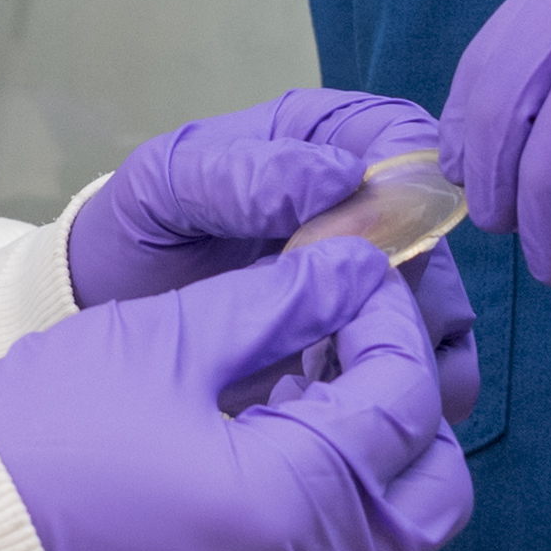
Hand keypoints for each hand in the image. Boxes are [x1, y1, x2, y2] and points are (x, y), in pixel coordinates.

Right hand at [0, 242, 472, 550]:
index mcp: (303, 504)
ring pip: (404, 545)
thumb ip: (277, 301)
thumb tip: (353, 268)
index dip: (388, 316)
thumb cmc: (40, 451)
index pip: (407, 394)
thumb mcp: (158, 345)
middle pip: (433, 481)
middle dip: (403, 398)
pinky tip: (276, 473)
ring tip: (301, 400)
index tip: (355, 269)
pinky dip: (346, 531)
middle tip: (336, 336)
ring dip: (378, 468)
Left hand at [74, 88, 481, 426]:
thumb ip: (244, 175)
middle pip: (436, 236)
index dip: (406, 193)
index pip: (405, 142)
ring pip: (442, 306)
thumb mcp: (166, 187)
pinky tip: (352, 412)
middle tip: (355, 337)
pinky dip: (406, 391)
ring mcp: (371, 277)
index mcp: (320, 138)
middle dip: (410, 290)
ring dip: (412, 349)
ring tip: (349, 386)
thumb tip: (345, 178)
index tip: (370, 255)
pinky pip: (426, 364)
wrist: (107, 313)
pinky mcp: (369, 341)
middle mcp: (361, 203)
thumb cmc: (136, 233)